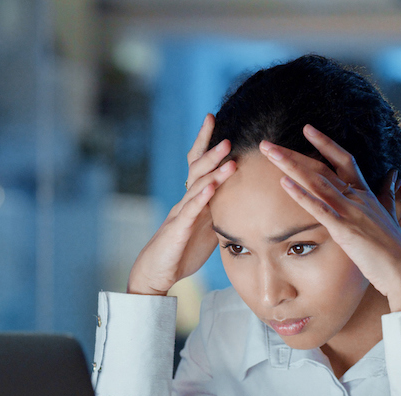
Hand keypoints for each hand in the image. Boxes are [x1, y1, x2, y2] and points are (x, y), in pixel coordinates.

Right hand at [127, 114, 236, 294]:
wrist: (157, 272)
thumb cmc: (182, 251)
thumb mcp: (207, 229)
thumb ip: (220, 212)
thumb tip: (243, 202)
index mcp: (194, 200)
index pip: (198, 165)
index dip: (205, 142)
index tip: (213, 119)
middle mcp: (186, 201)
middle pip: (197, 169)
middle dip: (212, 151)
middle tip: (227, 136)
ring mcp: (181, 213)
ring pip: (197, 186)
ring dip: (214, 170)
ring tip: (228, 157)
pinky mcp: (178, 230)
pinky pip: (191, 211)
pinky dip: (202, 198)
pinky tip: (212, 188)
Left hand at [260, 125, 400, 311]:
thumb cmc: (393, 245)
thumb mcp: (391, 213)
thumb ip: (389, 193)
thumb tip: (394, 174)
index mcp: (364, 192)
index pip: (344, 159)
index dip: (325, 143)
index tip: (307, 129)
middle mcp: (356, 196)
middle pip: (320, 167)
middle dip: (292, 154)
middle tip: (267, 144)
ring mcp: (349, 210)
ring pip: (316, 181)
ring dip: (290, 165)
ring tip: (269, 153)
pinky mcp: (343, 228)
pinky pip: (319, 207)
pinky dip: (301, 194)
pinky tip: (284, 182)